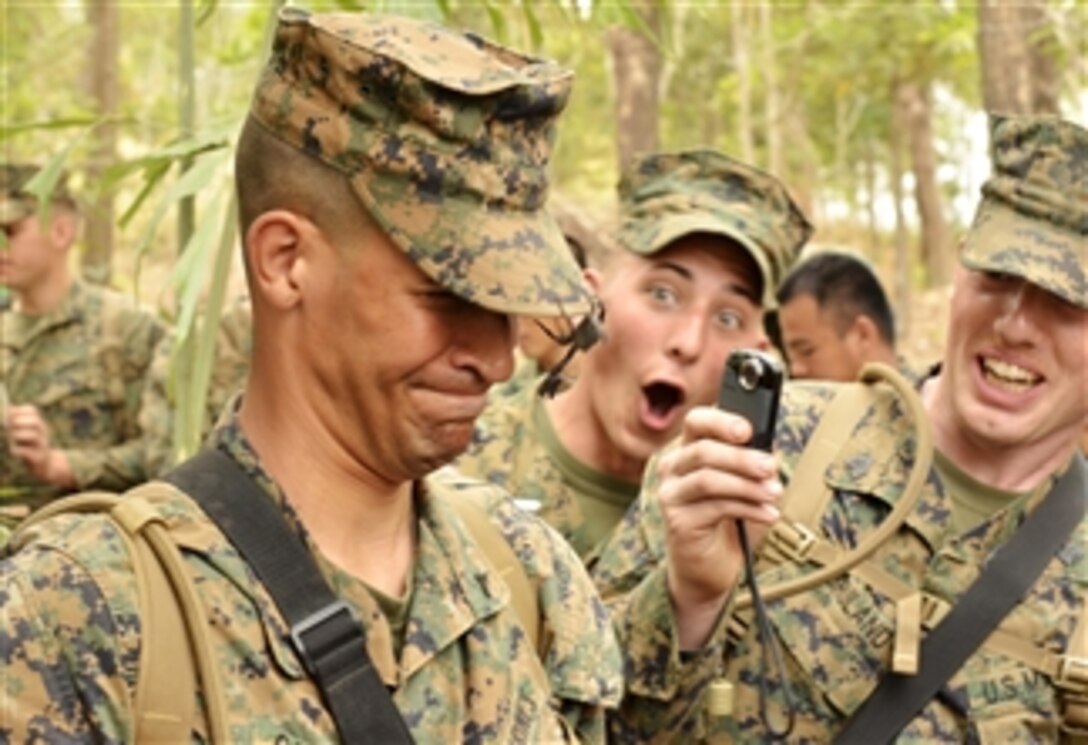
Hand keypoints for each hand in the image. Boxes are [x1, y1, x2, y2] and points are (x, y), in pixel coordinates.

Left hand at [6, 404, 74, 488]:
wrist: (45, 465)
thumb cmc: (30, 446)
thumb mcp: (25, 431)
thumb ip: (16, 421)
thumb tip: (7, 409)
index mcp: (39, 423)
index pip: (31, 410)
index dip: (18, 411)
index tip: (8, 415)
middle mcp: (43, 432)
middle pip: (35, 421)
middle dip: (19, 422)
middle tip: (8, 427)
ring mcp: (41, 445)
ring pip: (32, 435)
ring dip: (18, 435)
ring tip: (11, 439)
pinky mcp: (37, 457)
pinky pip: (26, 452)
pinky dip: (16, 450)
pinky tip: (12, 451)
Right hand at [656, 405, 781, 648]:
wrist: (714, 567)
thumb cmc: (732, 521)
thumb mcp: (747, 485)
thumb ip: (753, 463)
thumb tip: (768, 451)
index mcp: (690, 449)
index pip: (697, 421)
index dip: (721, 421)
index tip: (747, 431)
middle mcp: (674, 468)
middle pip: (703, 450)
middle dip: (741, 458)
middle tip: (770, 467)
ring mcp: (672, 494)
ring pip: (708, 479)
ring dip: (746, 485)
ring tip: (773, 494)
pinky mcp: (677, 520)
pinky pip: (715, 507)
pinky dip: (748, 508)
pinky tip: (767, 514)